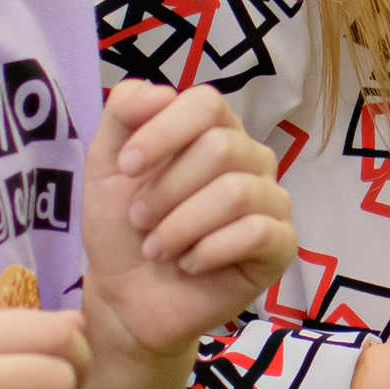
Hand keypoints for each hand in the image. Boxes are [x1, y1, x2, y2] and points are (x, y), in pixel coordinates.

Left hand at [82, 77, 295, 358]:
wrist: (127, 296)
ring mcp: (271, 201)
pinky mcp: (282, 245)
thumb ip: (124, 112)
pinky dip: (209, 251)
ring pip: (237, 192)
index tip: (127, 167)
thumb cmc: (123, 226)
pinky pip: (258, 233)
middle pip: (221, 148)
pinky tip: (189, 264)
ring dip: (181, 226)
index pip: (206, 103)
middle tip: (140, 220)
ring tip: (158, 249)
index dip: (163, 132)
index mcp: (214, 130)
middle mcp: (250, 158)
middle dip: (167, 190)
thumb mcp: (107, 162)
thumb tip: (162, 92)